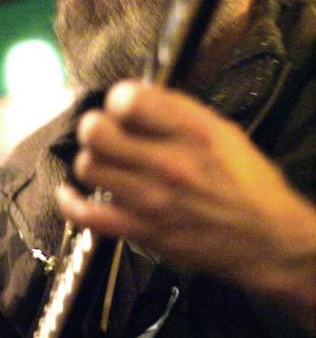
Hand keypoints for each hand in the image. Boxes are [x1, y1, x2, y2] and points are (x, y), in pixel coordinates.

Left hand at [57, 80, 315, 312]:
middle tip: (108, 131)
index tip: (124, 106)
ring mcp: (152, 200)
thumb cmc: (247, 181)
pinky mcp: (141, 232)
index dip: (119, 98)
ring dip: (91, 159)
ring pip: (88, 166)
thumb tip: (132, 96)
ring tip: (105, 161)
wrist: (266, 241)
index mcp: (193, 132)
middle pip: (96, 131)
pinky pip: (86, 215)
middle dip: (96, 125)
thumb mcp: (222, 130)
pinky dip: (70, 200)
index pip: (128, 100)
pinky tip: (71, 191)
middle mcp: (169, 163)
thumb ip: (177, 111)